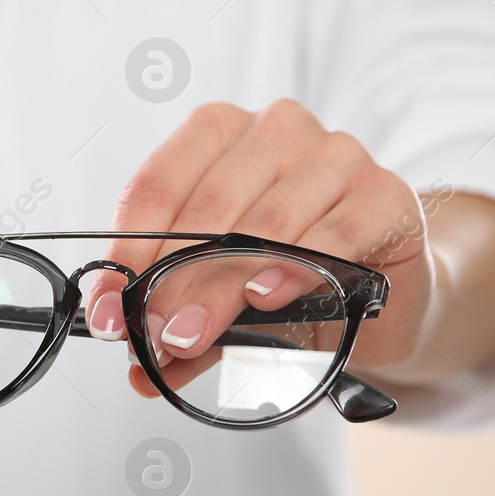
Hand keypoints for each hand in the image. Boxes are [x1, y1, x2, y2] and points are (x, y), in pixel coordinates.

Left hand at [85, 101, 437, 396]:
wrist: (387, 289)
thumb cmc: (293, 275)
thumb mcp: (224, 294)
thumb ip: (180, 318)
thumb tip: (137, 364)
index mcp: (220, 133)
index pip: (157, 185)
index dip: (126, 252)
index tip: (107, 309)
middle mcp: (276, 131)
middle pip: (208, 208)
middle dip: (171, 281)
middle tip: (150, 335)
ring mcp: (336, 155)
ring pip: (266, 223)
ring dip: (221, 288)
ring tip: (191, 335)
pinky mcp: (386, 195)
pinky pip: (335, 233)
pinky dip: (294, 269)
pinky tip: (266, 298)